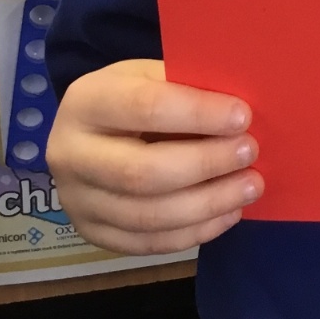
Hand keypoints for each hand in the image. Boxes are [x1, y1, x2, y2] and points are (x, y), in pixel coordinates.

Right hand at [47, 59, 263, 255]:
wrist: (89, 131)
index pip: (146, 108)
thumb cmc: (133, 96)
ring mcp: (75, 200)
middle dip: (206, 164)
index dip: (199, 114)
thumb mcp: (151, 76)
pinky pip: (148, 243)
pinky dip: (195, 232)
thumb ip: (187, 89)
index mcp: (86, 102)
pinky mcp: (90, 233)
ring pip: (147, 216)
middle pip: (142, 172)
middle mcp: (69, 154)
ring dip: (208, 204)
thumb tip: (241, 115)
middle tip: (249, 153)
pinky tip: (229, 213)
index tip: (243, 117)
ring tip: (250, 186)